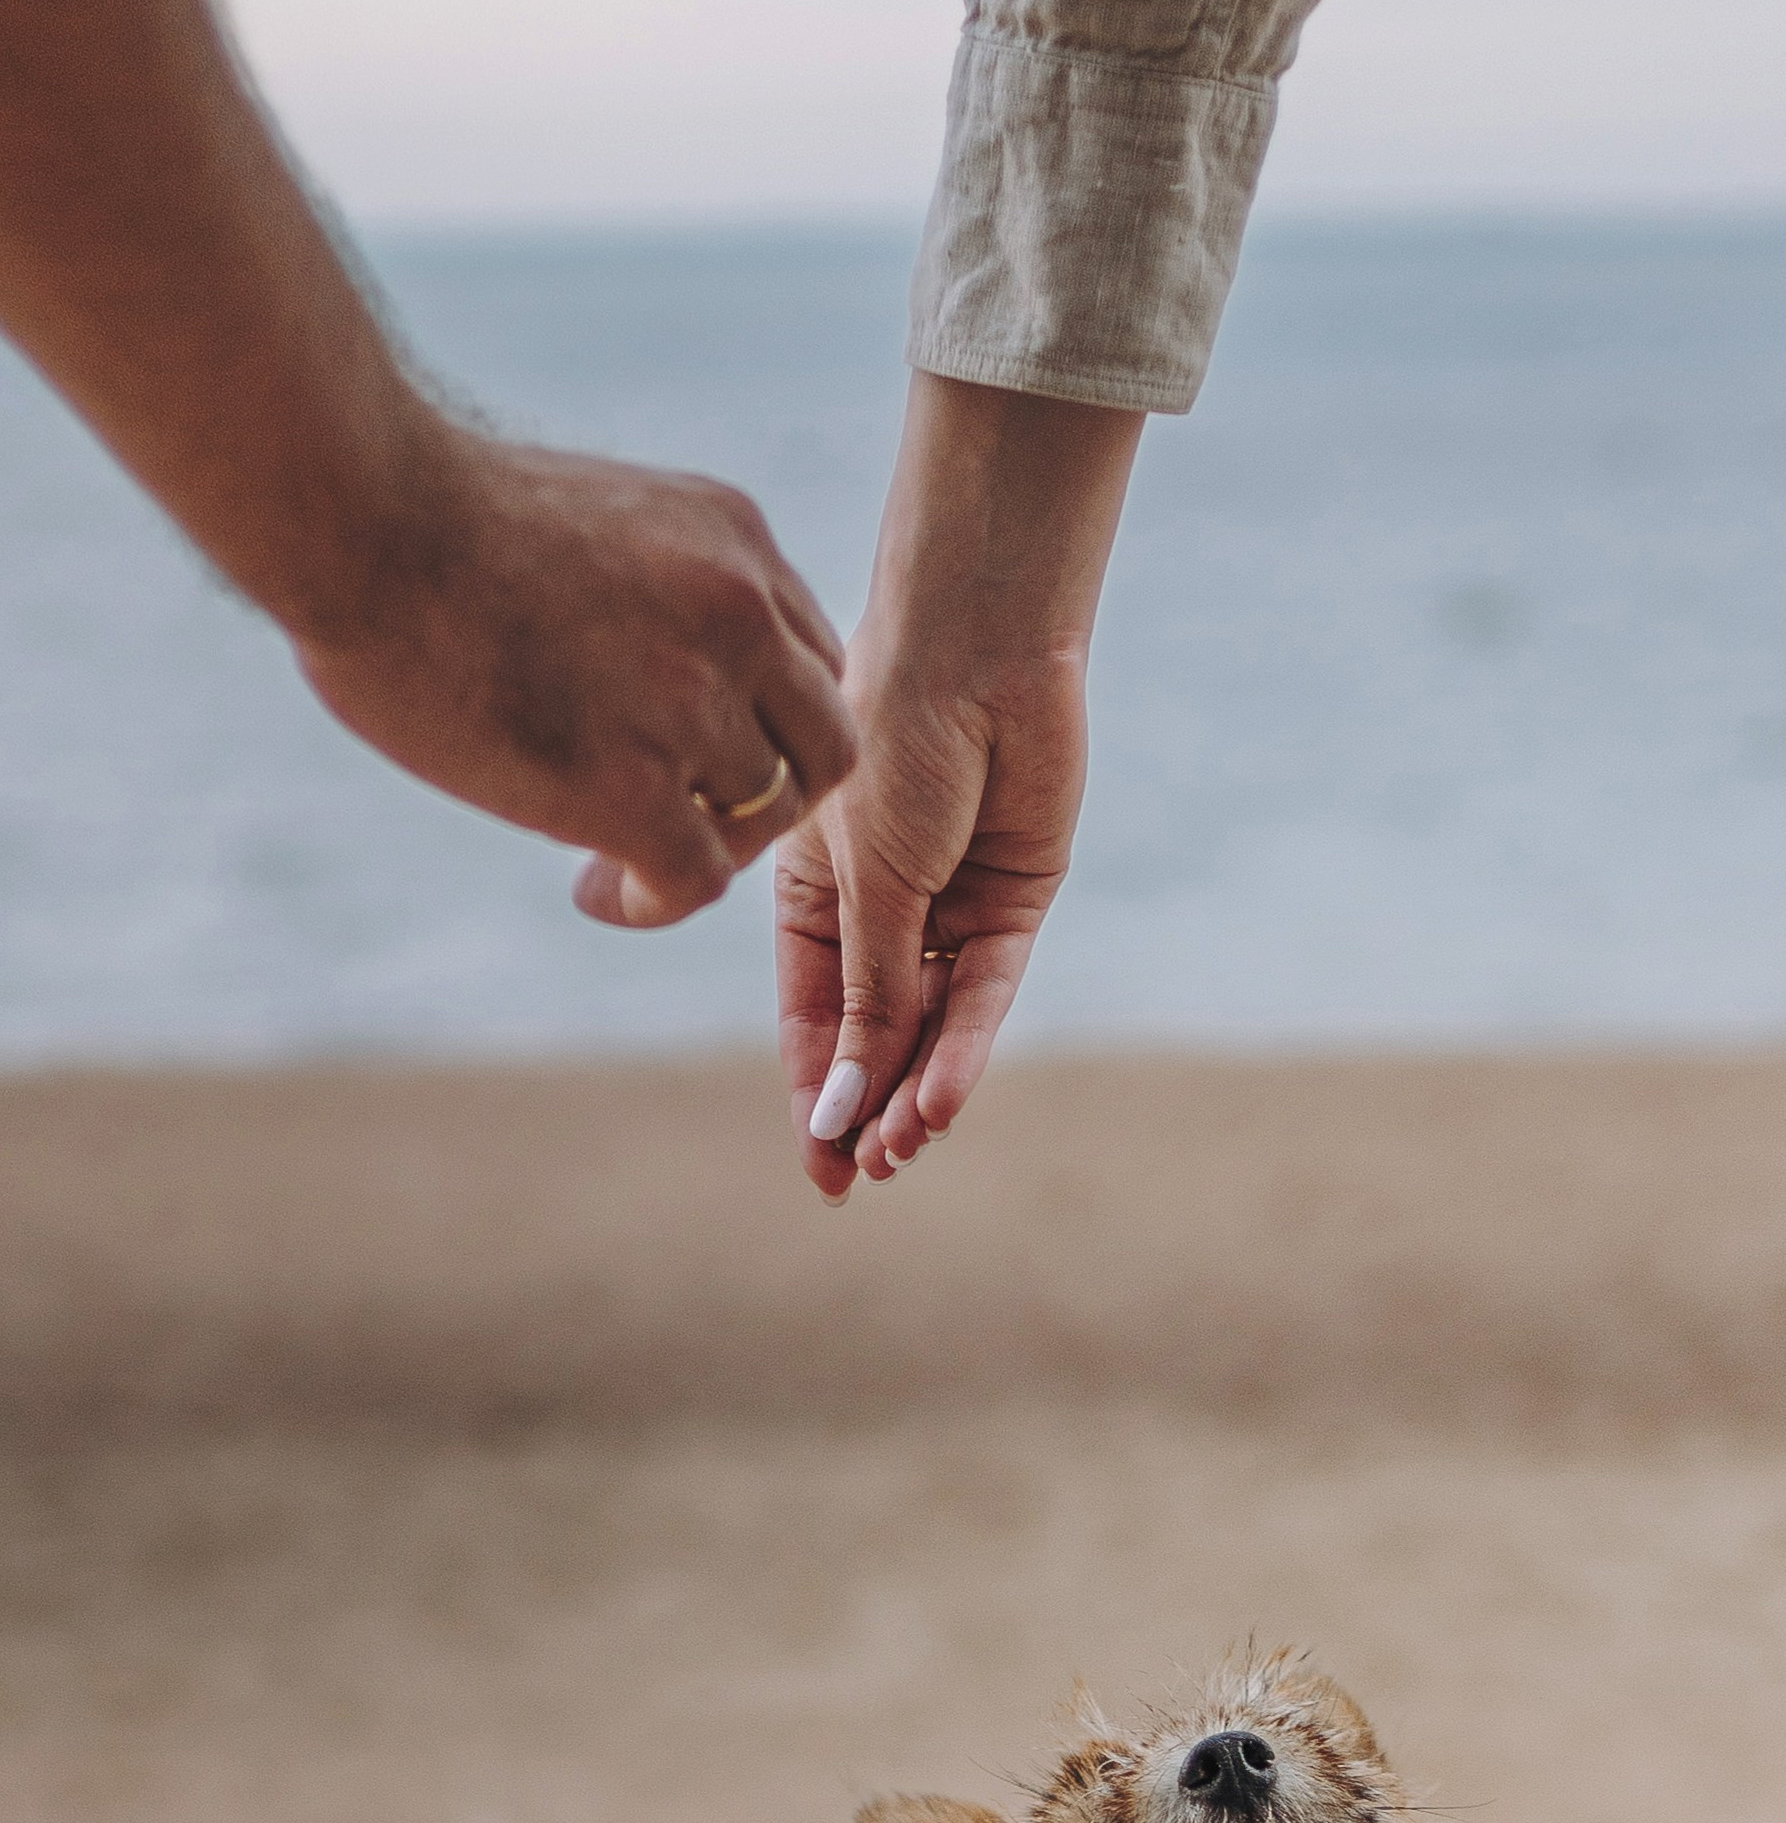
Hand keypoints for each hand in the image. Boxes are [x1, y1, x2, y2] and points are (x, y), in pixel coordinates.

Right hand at [298, 424, 854, 932]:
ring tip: (618, 864)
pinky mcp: (632, 786)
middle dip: (763, 797)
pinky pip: (697, 879)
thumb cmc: (420, 507)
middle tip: (682, 821)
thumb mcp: (587, 518)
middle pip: (820, 744)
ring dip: (699, 851)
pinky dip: (657, 902)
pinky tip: (597, 895)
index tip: (689, 752)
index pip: (805, 660)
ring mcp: (692, 701)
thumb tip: (621, 670)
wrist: (357, 513)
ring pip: (761, 817)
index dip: (760, 723)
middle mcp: (737, 614)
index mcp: (730, 539)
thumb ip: (643, 585)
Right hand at [776, 378, 1143, 1199]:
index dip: (813, 1098)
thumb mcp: (861, 886)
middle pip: (871, 1038)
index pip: (810, 1023)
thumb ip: (865, 999)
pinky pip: (984, 994)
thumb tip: (842, 1107)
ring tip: (902, 1151)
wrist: (978, 647)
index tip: (820, 1173)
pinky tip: (940, 1099)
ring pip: (930, 1027)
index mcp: (810, 900)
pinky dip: (964, 1047)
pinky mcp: (1013, 903)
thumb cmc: (890, 741)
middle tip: (863, 1176)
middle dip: (866, 1107)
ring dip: (914, 1091)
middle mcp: (879, 913)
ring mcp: (947, 909)